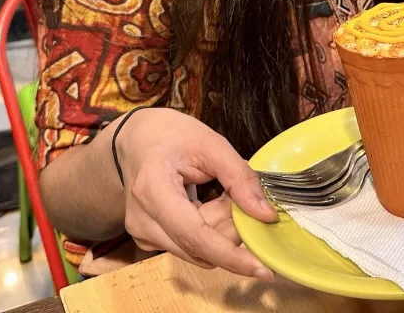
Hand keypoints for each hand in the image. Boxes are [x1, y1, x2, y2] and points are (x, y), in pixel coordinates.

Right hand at [116, 108, 276, 277]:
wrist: (136, 140)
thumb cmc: (170, 135)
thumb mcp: (210, 143)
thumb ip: (240, 177)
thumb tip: (266, 215)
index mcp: (153, 191)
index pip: (195, 237)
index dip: (231, 256)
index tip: (263, 268)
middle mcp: (143, 221)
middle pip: (201, 247)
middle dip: (232, 227)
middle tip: (242, 194)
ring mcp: (143, 234)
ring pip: (199, 250)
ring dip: (221, 227)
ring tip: (223, 194)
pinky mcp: (150, 240)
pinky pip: (191, 245)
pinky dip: (210, 228)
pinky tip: (210, 202)